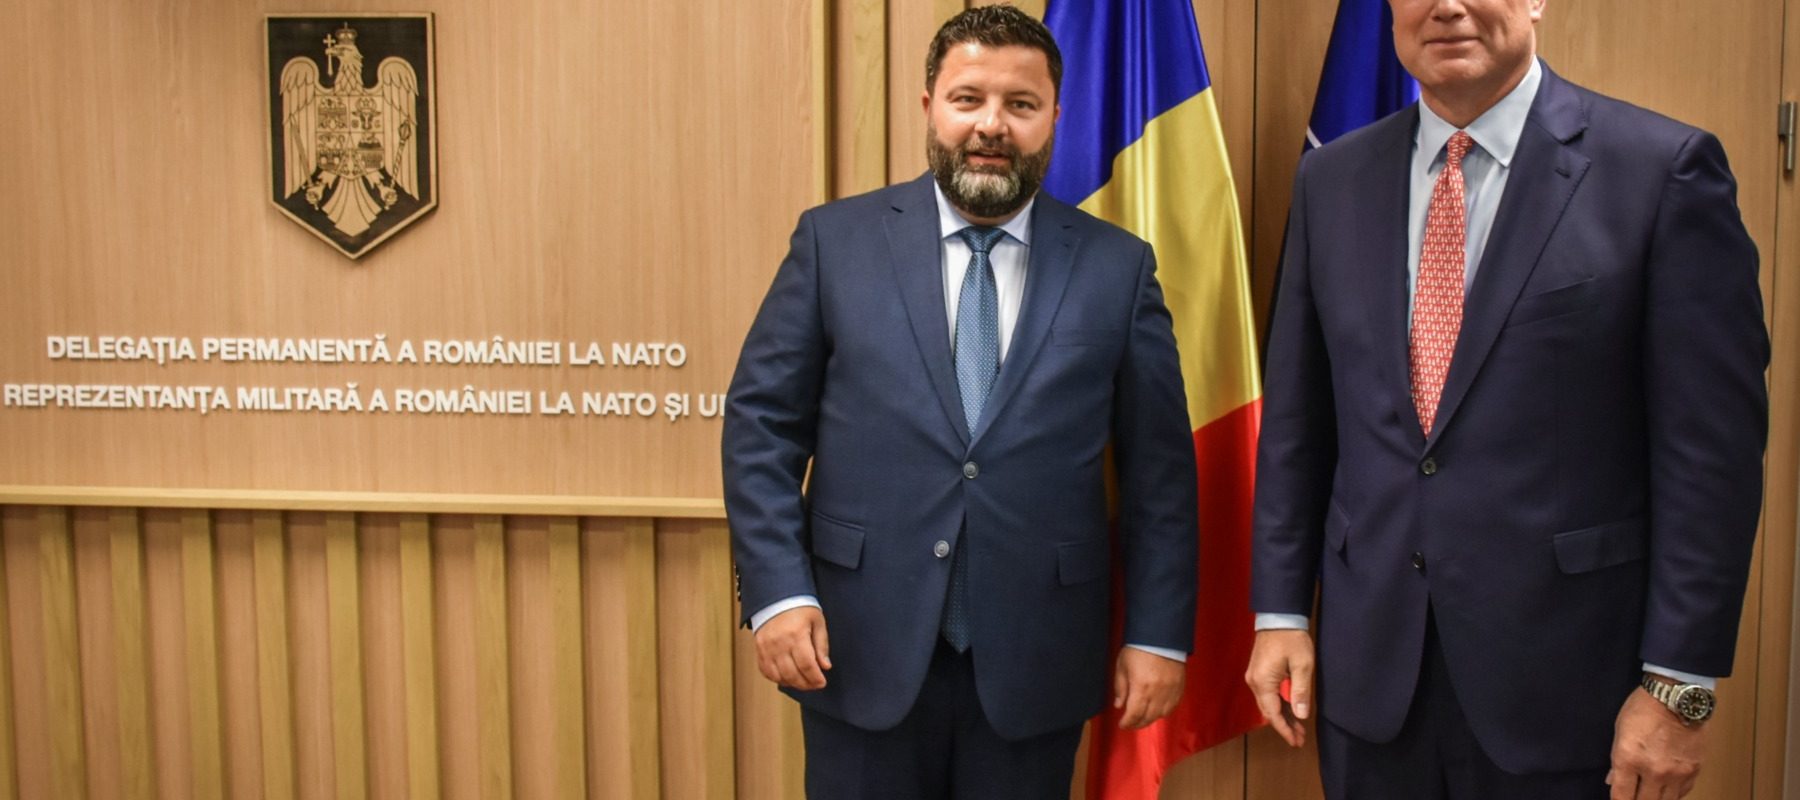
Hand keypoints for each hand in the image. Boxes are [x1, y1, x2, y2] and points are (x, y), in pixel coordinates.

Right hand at [752, 606, 831, 690]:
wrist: (777, 598)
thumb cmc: (799, 608)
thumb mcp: (817, 622)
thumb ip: (822, 645)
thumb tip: (825, 666)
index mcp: (797, 635)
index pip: (807, 665)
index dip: (815, 678)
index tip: (822, 682)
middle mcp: (780, 643)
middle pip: (793, 674)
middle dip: (806, 684)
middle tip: (814, 684)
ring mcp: (767, 648)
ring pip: (779, 676)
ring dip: (793, 683)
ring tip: (803, 682)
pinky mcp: (759, 650)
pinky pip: (766, 671)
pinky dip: (777, 678)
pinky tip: (787, 677)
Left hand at [1113, 647, 1185, 728]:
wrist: (1160, 636)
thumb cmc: (1138, 649)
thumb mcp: (1122, 666)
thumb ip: (1120, 688)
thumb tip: (1119, 705)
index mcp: (1141, 688)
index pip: (1134, 714)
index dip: (1127, 723)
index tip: (1122, 724)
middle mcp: (1157, 692)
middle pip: (1148, 717)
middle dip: (1137, 724)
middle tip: (1131, 724)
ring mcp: (1170, 691)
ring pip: (1161, 715)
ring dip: (1150, 719)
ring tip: (1143, 718)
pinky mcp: (1179, 687)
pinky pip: (1173, 707)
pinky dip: (1164, 712)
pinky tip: (1157, 711)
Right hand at [1244, 628, 1313, 746]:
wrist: (1278, 616)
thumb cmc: (1291, 639)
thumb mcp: (1302, 665)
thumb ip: (1300, 692)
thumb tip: (1301, 715)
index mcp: (1263, 682)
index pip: (1273, 714)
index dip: (1285, 729)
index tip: (1296, 742)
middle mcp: (1254, 682)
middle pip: (1269, 711)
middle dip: (1284, 725)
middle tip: (1300, 738)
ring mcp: (1254, 677)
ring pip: (1268, 703)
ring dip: (1282, 715)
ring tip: (1298, 727)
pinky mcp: (1258, 671)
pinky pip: (1267, 694)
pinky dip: (1278, 704)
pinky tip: (1290, 709)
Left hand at [1607, 682, 1704, 798]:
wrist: (1678, 697)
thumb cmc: (1643, 709)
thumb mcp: (1620, 731)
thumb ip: (1617, 760)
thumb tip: (1613, 781)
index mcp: (1630, 759)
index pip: (1621, 796)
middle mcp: (1654, 771)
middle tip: (1634, 797)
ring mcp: (1677, 773)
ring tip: (1649, 795)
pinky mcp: (1694, 771)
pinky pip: (1683, 793)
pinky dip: (1673, 794)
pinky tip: (1666, 790)